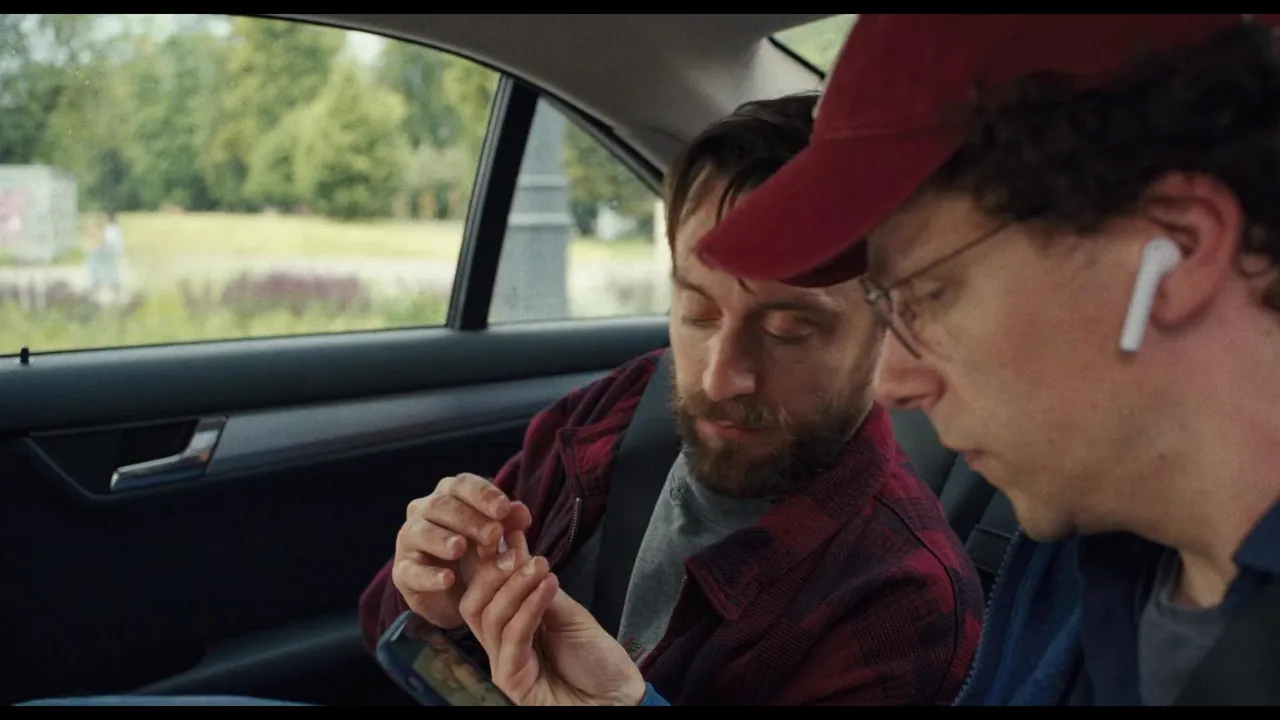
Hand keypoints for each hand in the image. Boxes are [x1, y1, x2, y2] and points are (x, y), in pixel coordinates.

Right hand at [391, 473, 532, 629]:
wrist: (457, 595)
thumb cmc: (477, 554)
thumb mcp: (496, 539)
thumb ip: (509, 523)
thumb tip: (522, 512)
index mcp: (449, 495)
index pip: (463, 484)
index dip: (483, 494)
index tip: (504, 509)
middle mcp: (424, 510)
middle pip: (442, 505)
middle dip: (469, 519)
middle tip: (493, 535)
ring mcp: (410, 539)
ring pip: (421, 531)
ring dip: (442, 539)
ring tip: (461, 548)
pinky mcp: (402, 571)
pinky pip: (410, 570)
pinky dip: (429, 575)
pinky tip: (448, 579)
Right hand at [458, 533, 645, 705]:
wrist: (617, 700)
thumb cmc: (596, 662)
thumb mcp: (569, 614)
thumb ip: (541, 589)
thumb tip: (520, 551)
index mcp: (513, 625)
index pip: (489, 588)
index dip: (491, 558)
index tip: (506, 526)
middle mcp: (502, 644)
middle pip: (474, 603)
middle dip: (490, 572)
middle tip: (514, 548)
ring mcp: (504, 663)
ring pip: (490, 617)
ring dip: (514, 585)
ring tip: (539, 564)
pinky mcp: (511, 681)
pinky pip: (512, 637)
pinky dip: (529, 608)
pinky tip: (547, 586)